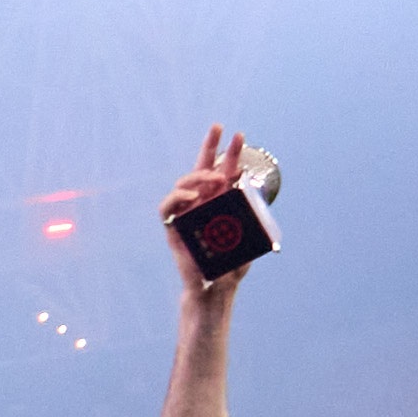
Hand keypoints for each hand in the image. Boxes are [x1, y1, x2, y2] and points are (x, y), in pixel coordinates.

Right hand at [166, 127, 265, 285]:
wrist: (215, 289)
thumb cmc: (231, 265)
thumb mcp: (248, 237)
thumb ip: (250, 215)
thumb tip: (249, 191)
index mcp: (222, 203)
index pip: (225, 172)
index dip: (231, 153)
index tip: (239, 135)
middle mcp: (203, 203)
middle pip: (203, 168)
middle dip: (210, 146)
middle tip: (218, 128)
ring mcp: (186, 213)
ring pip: (185, 183)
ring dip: (198, 174)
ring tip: (214, 178)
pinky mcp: (173, 227)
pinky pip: (167, 206)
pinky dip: (177, 196)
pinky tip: (191, 196)